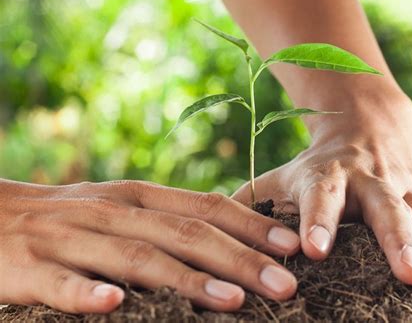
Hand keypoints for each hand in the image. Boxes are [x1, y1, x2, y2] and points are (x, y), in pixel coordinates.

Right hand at [0, 180, 299, 312]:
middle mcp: (113, 212)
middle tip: (286, 284)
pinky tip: (117, 305)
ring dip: (186, 280)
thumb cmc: (67, 216)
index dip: (250, 226)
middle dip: (240, 259)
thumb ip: (165, 218)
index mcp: (137, 197)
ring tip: (233, 302)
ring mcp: (71, 239)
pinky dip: (88, 293)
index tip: (291, 247)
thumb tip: (222, 231)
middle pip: (185, 234)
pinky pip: (62, 283)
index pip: (205, 207)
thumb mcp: (120, 207)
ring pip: (137, 258)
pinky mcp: (30, 268)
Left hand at [234, 89, 411, 286]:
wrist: (367, 119)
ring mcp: (404, 185)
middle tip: (408, 274)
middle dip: (396, 240)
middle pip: (384, 209)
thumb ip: (250, 200)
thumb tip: (209, 232)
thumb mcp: (284, 174)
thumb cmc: (318, 162)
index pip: (320, 197)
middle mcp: (368, 179)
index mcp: (327, 176)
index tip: (315, 251)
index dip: (318, 221)